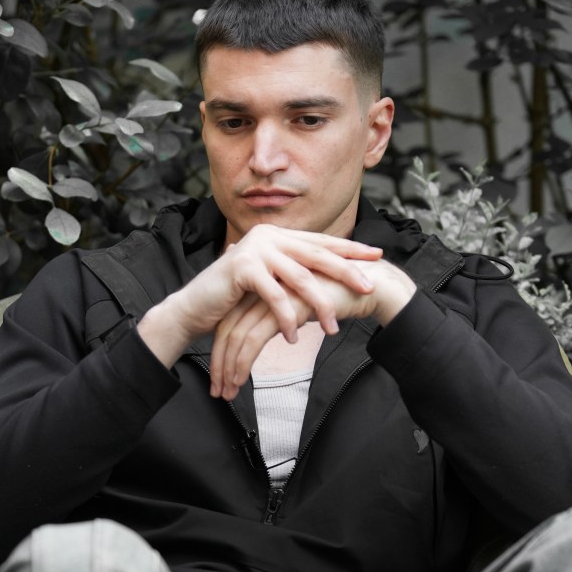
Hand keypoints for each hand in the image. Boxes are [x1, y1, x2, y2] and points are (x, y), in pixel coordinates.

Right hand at [137, 224, 382, 367]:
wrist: (195, 306)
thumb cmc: (234, 297)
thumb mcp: (269, 280)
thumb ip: (292, 272)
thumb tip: (326, 276)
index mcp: (279, 235)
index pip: (321, 241)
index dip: (349, 249)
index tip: (376, 255)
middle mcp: (269, 236)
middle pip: (317, 254)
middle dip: (346, 271)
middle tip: (369, 286)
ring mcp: (255, 249)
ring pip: (299, 277)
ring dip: (318, 305)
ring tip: (333, 328)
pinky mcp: (242, 268)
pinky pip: (274, 295)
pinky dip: (286, 317)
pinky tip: (295, 336)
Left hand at [209, 258, 416, 398]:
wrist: (370, 285)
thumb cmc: (341, 295)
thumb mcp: (305, 303)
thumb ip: (287, 310)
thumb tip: (278, 328)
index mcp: (266, 284)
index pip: (233, 319)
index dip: (224, 349)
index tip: (222, 375)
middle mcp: (264, 287)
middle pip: (228, 328)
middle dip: (220, 363)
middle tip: (217, 390)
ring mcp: (272, 295)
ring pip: (237, 336)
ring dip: (229, 368)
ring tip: (228, 392)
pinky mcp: (283, 306)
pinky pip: (254, 338)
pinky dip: (245, 362)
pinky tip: (243, 380)